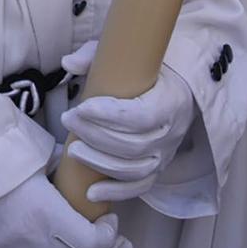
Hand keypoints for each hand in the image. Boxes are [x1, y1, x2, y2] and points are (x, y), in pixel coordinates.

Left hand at [59, 55, 196, 204]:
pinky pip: (139, 187)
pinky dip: (115, 193)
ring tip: (72, 150)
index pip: (141, 116)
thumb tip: (68, 63)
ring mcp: (166, 154)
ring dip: (99, 162)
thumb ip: (95, 56)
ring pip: (133, 169)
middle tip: (68, 119)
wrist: (178, 89)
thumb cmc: (146, 71)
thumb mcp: (124, 54)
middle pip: (132, 145)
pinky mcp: (158, 168)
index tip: (82, 107)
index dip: (109, 115)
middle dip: (95, 135)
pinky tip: (90, 193)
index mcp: (170, 101)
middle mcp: (171, 132)